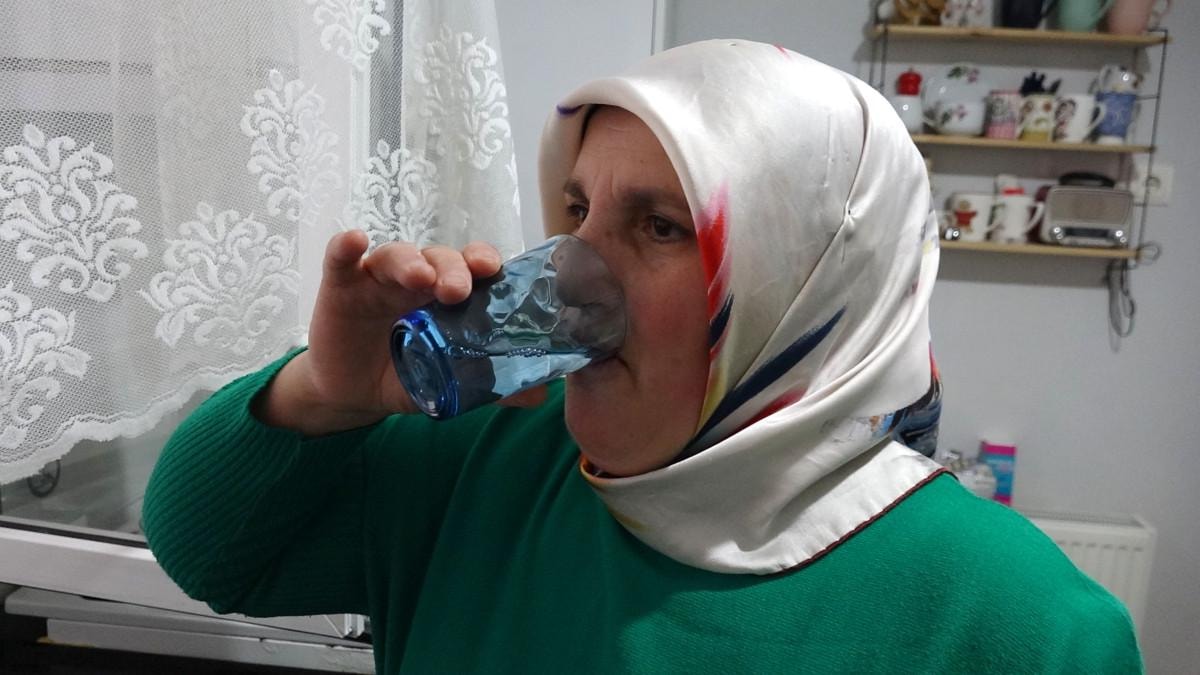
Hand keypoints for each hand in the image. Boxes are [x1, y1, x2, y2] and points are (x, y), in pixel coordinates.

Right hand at [255, 231, 545, 434]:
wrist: (355, 394)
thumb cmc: (408, 374)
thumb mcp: (449, 384)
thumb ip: (492, 386)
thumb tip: (539, 395)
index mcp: (449, 294)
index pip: (472, 266)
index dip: (484, 261)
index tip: (494, 270)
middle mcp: (418, 279)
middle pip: (440, 258)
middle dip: (453, 269)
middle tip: (458, 291)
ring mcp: (379, 278)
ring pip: (397, 254)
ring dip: (409, 261)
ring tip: (419, 277)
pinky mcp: (341, 285)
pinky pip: (341, 257)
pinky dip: (346, 246)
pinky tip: (354, 241)